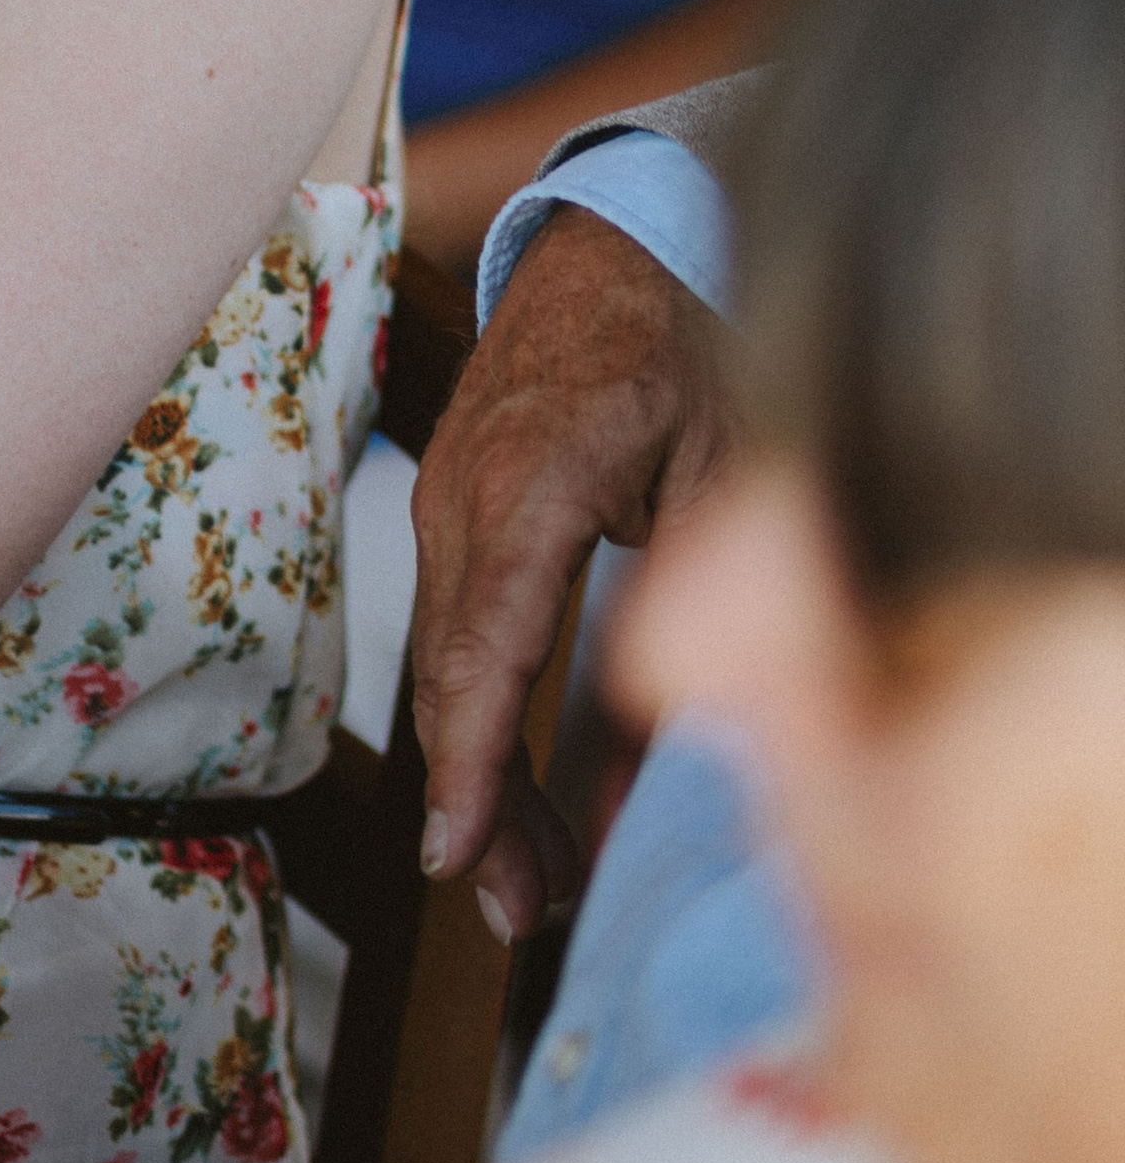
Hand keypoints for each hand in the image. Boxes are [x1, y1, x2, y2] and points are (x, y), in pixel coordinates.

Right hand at [408, 205, 741, 942]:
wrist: (614, 246)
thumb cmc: (684, 351)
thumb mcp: (722, 488)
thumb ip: (687, 632)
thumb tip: (657, 786)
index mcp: (531, 483)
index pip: (484, 650)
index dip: (474, 766)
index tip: (461, 861)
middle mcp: (463, 495)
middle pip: (450, 678)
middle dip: (480, 805)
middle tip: (519, 916)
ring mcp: (441, 498)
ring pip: (443, 663)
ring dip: (480, 769)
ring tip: (527, 877)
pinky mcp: (448, 509)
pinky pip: (452, 626)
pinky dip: (479, 708)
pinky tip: (517, 781)